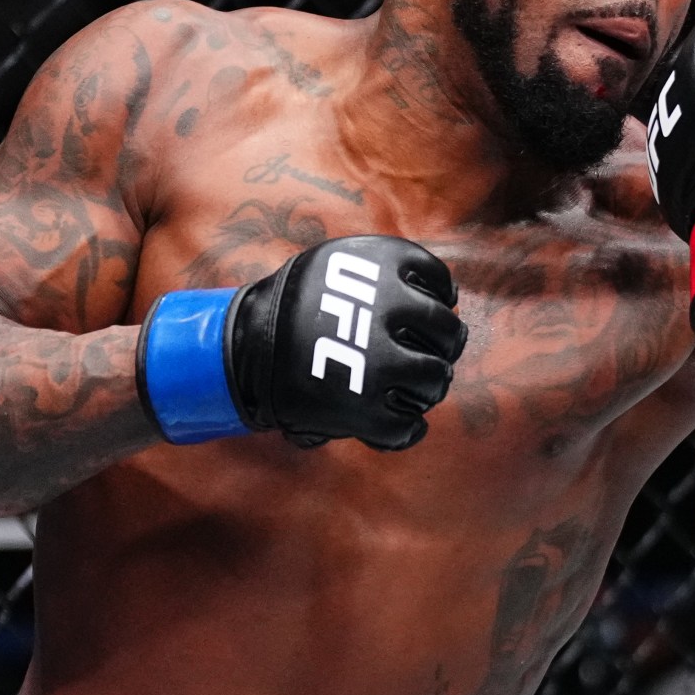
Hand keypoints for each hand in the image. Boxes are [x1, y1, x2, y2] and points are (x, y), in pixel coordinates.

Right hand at [138, 234, 465, 450]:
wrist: (242, 349)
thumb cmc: (297, 308)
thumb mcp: (337, 266)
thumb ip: (390, 275)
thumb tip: (452, 298)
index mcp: (379, 264)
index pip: (440, 282)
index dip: (440, 301)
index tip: (424, 314)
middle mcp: (384, 306)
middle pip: (446, 332)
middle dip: (443, 348)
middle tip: (427, 358)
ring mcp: (377, 360)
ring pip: (435, 378)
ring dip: (429, 387)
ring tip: (411, 389)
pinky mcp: (362, 408)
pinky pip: (408, 426)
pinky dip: (407, 430)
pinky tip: (395, 422)